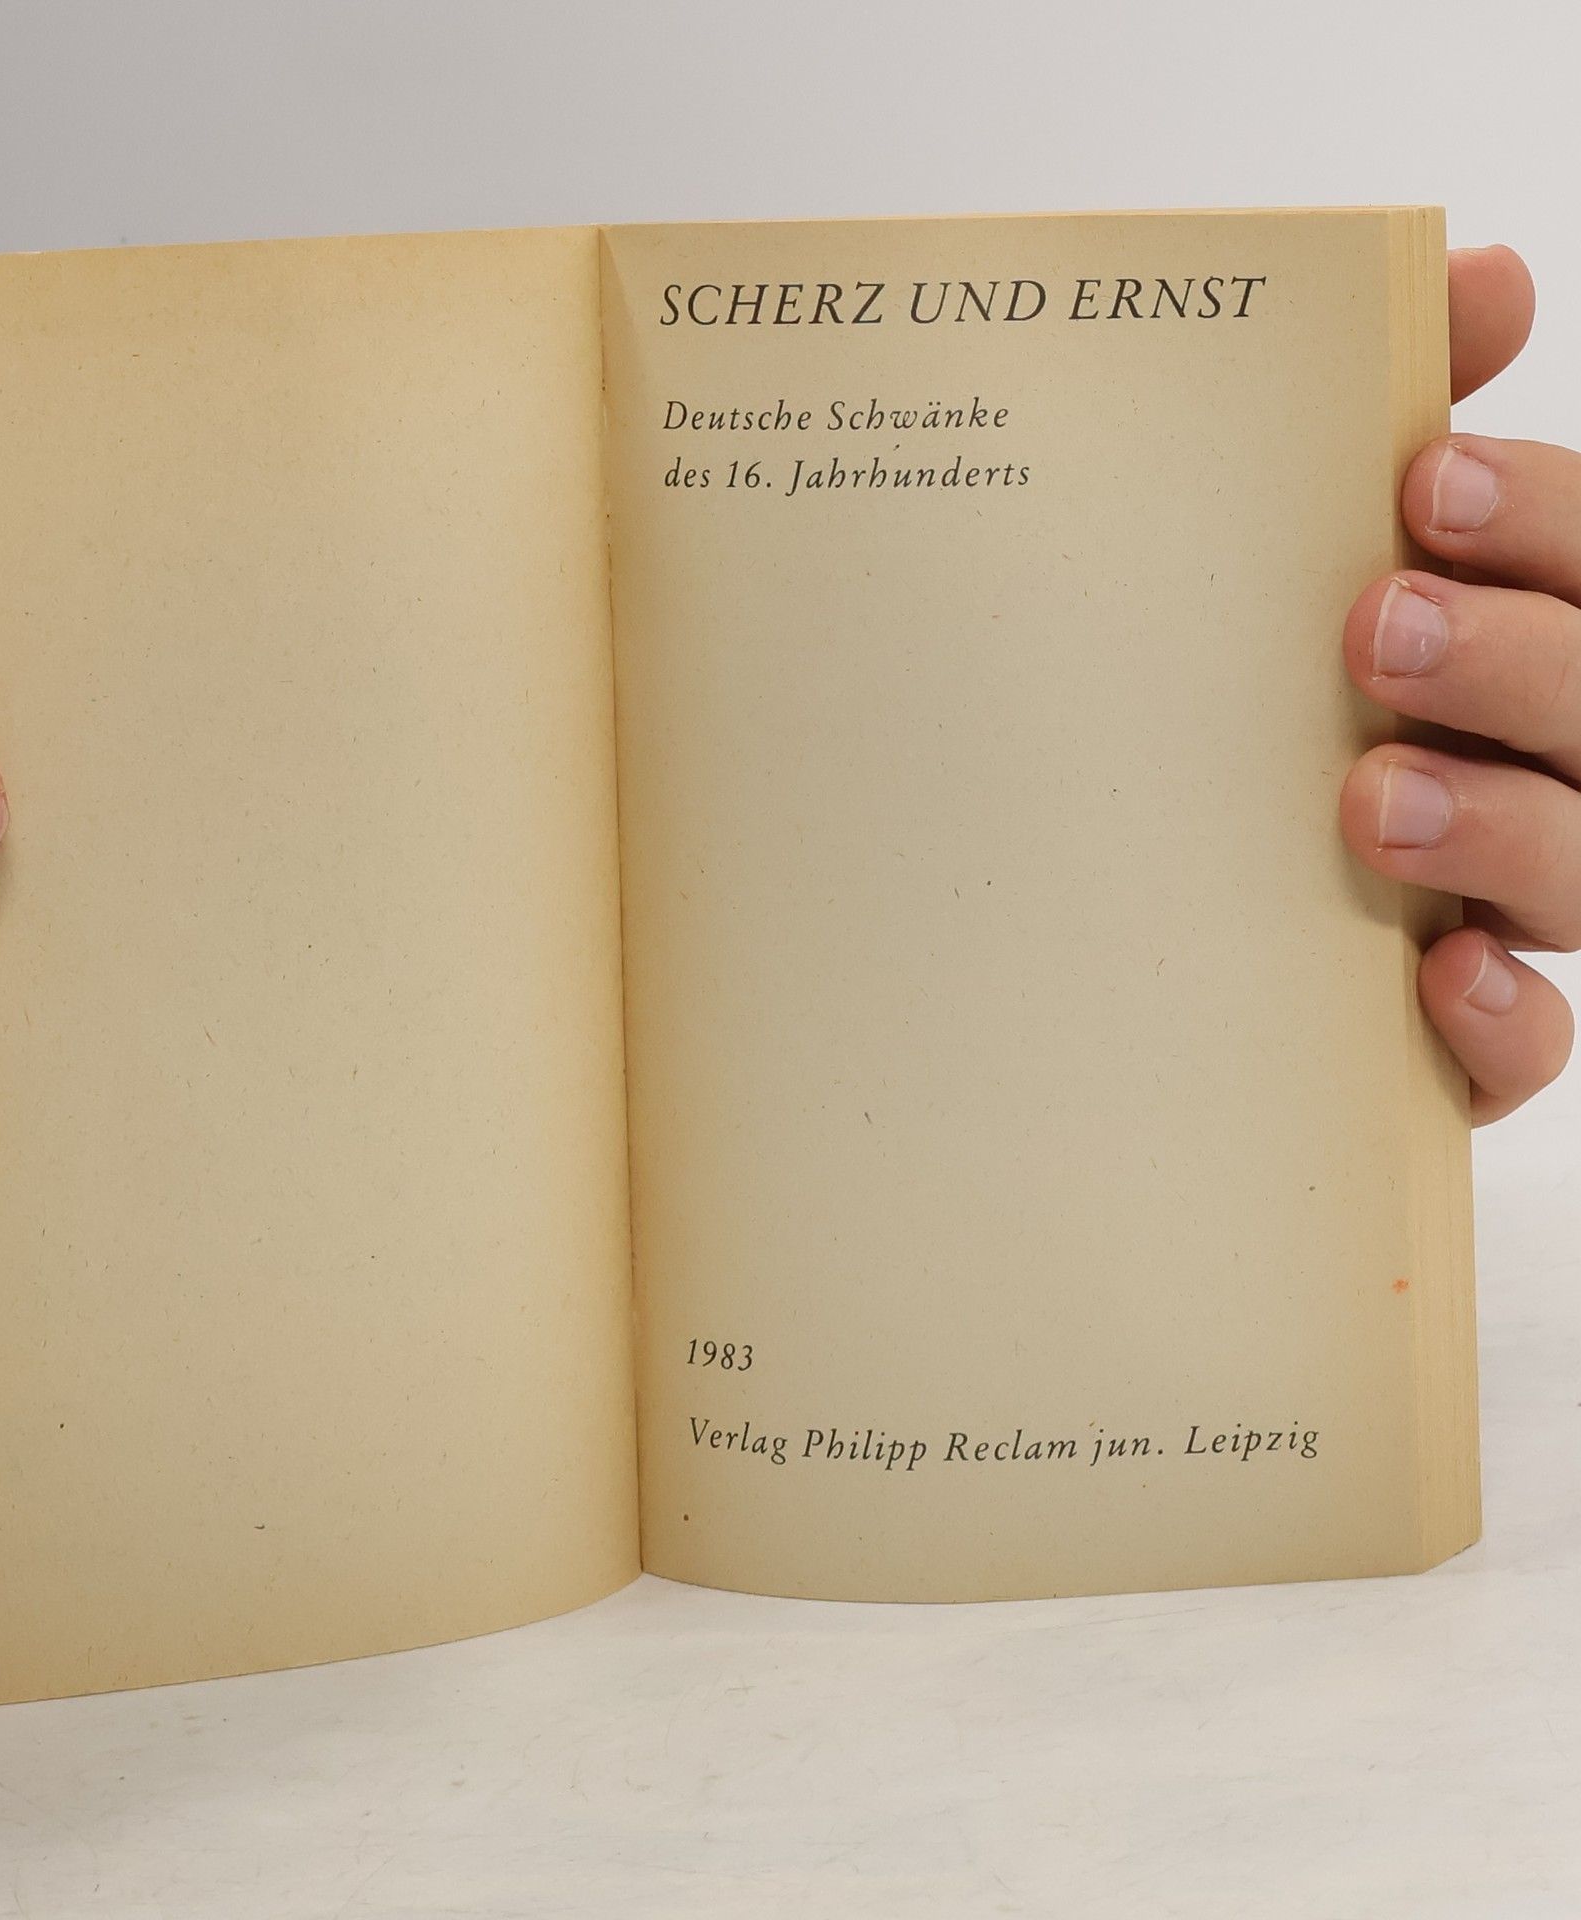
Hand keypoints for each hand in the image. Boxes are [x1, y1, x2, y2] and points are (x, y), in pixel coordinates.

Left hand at [1339, 245, 1580, 1124]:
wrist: (1123, 874)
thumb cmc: (1262, 689)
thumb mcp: (1303, 550)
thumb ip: (1399, 406)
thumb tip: (1478, 266)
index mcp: (1525, 635)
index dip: (1545, 520)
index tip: (1427, 481)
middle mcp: (1544, 762)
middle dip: (1516, 660)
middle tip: (1376, 625)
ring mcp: (1514, 897)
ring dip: (1500, 828)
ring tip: (1371, 796)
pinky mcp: (1462, 1030)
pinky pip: (1532, 1045)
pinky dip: (1501, 1019)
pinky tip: (1435, 971)